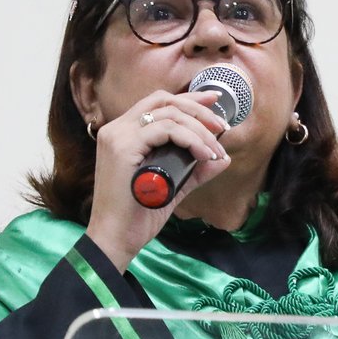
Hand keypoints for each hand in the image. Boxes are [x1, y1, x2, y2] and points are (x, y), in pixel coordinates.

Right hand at [86, 89, 229, 269]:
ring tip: (215, 150)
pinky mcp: (123, 148)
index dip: (189, 99)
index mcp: (123, 134)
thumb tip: (222, 159)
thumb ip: (194, 171)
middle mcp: (117, 129)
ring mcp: (118, 136)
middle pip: (164, 100)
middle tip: (221, 127)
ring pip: (169, 114)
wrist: (116, 239)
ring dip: (200, 129)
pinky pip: (166, 130)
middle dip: (198, 109)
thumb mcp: (173, 186)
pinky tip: (204, 154)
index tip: (215, 103)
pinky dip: (191, 139)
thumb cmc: (138, 215)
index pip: (158, 103)